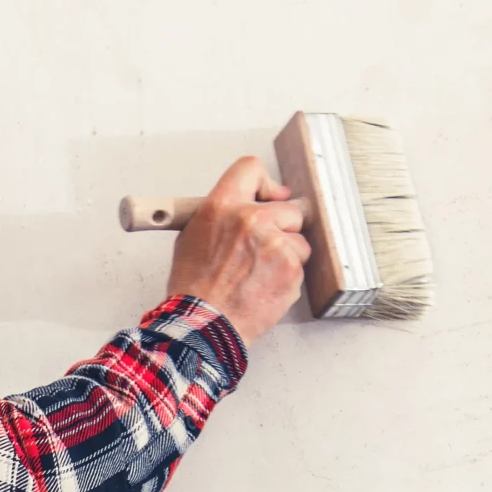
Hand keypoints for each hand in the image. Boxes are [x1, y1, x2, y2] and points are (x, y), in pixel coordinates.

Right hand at [166, 156, 309, 342]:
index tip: (272, 196)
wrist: (205, 323)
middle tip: (264, 248)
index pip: (251, 168)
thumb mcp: (191, 237)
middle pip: (288, 207)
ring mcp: (275, 244)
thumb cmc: (194, 288)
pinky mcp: (291, 268)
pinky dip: (287, 276)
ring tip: (260, 274)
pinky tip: (265, 286)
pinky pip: (300, 264)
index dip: (264, 183)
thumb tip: (240, 207)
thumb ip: (220, 215)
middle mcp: (251, 219)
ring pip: (299, 239)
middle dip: (282, 226)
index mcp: (222, 206)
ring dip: (287, 254)